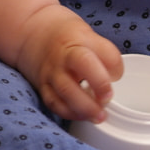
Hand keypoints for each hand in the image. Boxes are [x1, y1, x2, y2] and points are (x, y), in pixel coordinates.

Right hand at [16, 5, 122, 122]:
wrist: (32, 32)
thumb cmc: (67, 36)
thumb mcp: (89, 36)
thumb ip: (105, 55)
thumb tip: (115, 78)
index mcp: (78, 42)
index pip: (98, 55)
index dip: (112, 68)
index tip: (117, 78)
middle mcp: (63, 57)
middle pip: (79, 71)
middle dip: (97, 89)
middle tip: (107, 100)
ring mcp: (51, 73)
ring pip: (66, 92)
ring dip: (85, 108)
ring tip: (99, 117)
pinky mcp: (43, 87)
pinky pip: (54, 104)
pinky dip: (70, 113)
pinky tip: (83, 116)